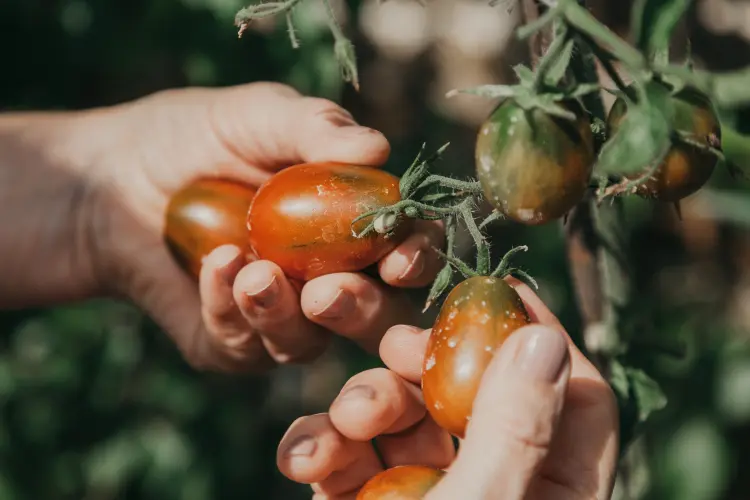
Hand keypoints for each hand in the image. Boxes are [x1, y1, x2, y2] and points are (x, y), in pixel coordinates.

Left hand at [2, 83, 442, 372]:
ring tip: (252, 272)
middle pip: (373, 317)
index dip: (415, 259)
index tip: (398, 260)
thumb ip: (314, 128)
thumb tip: (379, 147)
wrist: (111, 174)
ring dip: (283, 314)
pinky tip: (214, 265)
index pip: (406, 250)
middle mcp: (326, 277)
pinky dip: (228, 309)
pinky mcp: (228, 342)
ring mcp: (278, 316)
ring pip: (307, 344)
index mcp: (351, 225)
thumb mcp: (255, 116)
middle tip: (326, 292)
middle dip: (359, 311)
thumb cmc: (195, 136)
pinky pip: (243, 346)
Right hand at [276, 279, 618, 499]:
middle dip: (420, 357)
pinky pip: (349, 457)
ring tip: (348, 421)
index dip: (539, 332)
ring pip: (403, 415)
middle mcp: (493, 481)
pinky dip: (322, 449)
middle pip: (468, 390)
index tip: (491, 288)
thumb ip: (515, 428)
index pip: (576, 395)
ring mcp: (425, 491)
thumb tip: (542, 334)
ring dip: (364, 404)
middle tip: (389, 339)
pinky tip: (305, 460)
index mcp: (550, 488)